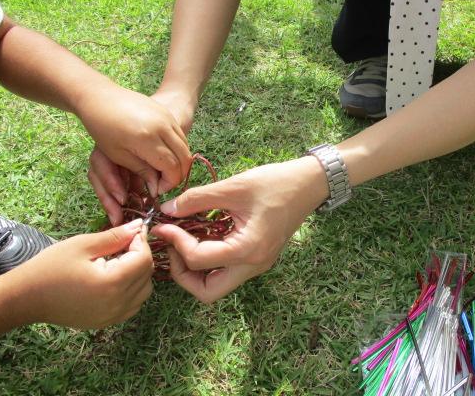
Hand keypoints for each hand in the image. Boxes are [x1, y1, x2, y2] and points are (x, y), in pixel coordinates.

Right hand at [8, 219, 153, 329]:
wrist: (26, 298)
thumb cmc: (51, 268)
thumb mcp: (83, 245)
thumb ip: (115, 237)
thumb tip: (139, 226)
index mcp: (112, 283)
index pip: (144, 259)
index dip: (141, 242)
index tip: (129, 233)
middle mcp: (118, 303)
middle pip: (147, 274)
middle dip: (140, 255)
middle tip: (121, 244)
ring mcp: (114, 316)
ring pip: (144, 290)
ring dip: (138, 273)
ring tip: (117, 261)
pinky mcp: (108, 322)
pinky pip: (134, 304)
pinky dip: (132, 289)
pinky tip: (115, 278)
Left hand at [87, 90, 195, 224]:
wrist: (100, 97)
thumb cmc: (103, 128)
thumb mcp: (119, 155)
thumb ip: (143, 171)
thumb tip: (157, 188)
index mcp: (147, 139)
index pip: (172, 167)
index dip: (169, 182)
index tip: (158, 189)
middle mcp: (162, 127)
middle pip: (184, 157)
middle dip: (178, 174)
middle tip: (164, 183)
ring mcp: (167, 117)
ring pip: (185, 147)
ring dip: (179, 162)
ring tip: (163, 170)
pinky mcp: (167, 112)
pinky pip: (180, 135)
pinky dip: (177, 149)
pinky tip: (164, 155)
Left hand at [151, 157, 327, 302]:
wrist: (309, 184)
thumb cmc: (275, 182)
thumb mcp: (233, 187)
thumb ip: (197, 199)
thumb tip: (167, 210)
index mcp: (248, 249)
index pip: (198, 259)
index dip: (175, 242)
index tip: (164, 223)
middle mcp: (253, 265)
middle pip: (207, 292)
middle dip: (183, 274)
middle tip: (173, 247)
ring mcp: (257, 264)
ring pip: (217, 285)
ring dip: (195, 269)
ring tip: (185, 240)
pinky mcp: (257, 258)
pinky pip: (227, 270)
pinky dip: (210, 260)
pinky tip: (204, 235)